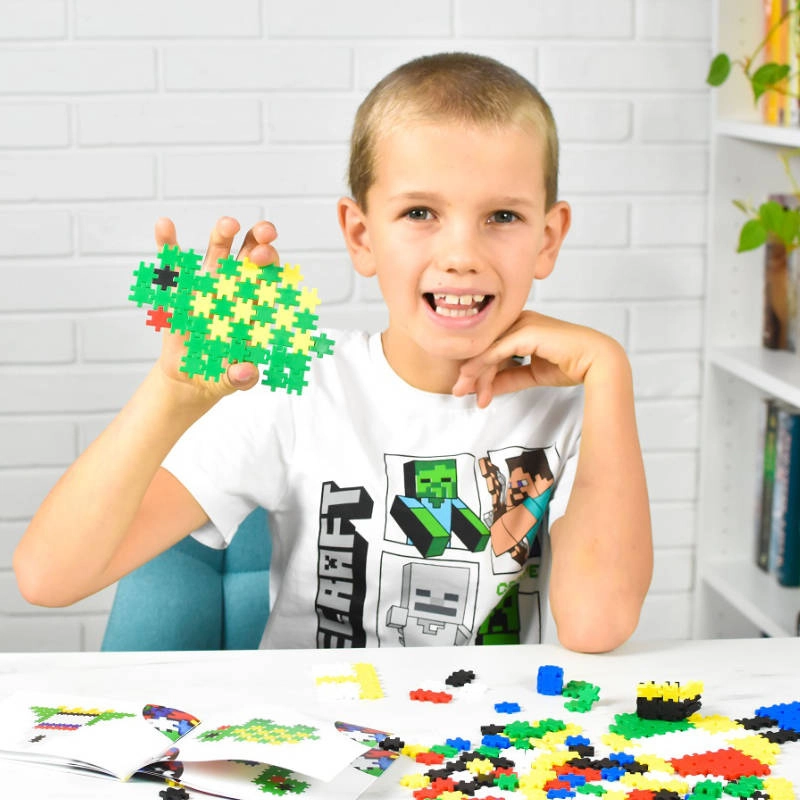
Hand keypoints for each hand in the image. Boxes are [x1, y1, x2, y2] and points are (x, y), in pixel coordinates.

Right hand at [153, 216, 279, 405]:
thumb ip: (241, 377)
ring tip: (229, 223)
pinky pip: (173, 265)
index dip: (272, 267)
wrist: (192, 377)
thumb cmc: (220, 375)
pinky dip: (168, 244)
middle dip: (259, 243)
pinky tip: (164, 224)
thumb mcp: (231, 380)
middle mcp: (233, 290)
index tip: (269, 259)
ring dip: (223, 235)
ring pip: (217, 254)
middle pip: (249, 258)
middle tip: (264, 234)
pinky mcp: (178, 291)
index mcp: (252, 308)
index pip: (269, 280)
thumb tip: (245, 373)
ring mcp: (206, 287)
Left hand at [451, 310, 623, 407]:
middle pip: (486, 346)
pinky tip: (476, 384)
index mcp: (522, 325)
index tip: (469, 390)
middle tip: (458, 392)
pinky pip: (496, 351)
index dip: (478, 368)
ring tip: (467, 393)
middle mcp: (520, 320)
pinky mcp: (526, 331)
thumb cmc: (571, 365)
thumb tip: (488, 388)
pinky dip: (483, 368)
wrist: (596, 362)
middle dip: (470, 371)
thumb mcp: (532, 374)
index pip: (492, 346)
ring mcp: (523, 323)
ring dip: (475, 373)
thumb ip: (509, 378)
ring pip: (488, 349)